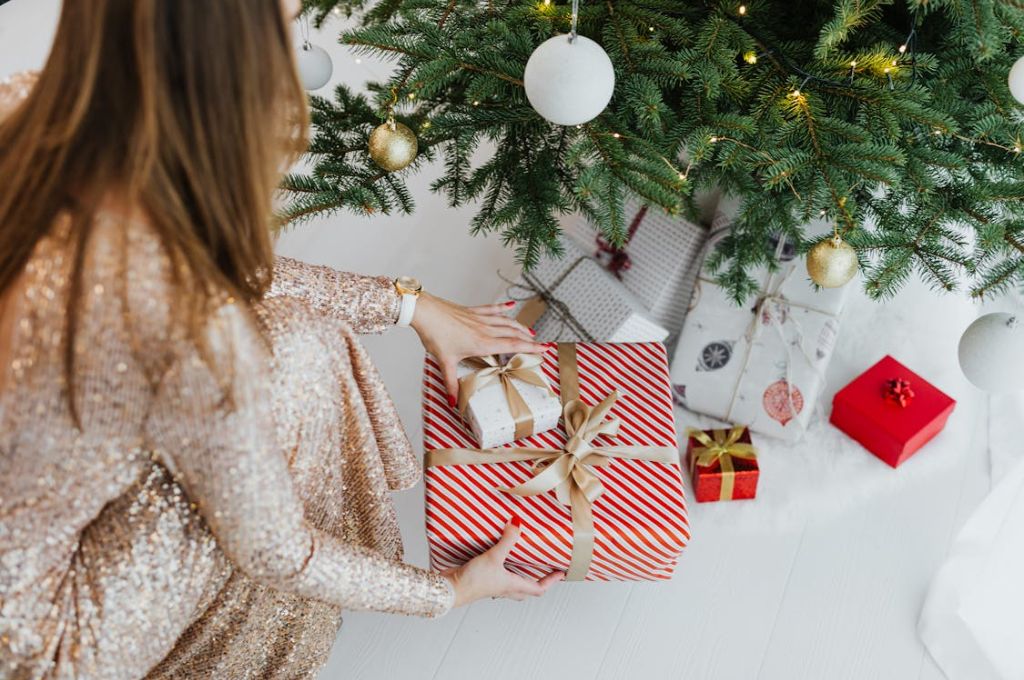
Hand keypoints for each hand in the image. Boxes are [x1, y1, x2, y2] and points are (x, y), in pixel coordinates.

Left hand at [411, 293, 543, 405]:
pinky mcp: (472, 311)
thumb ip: (451, 383)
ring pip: (506, 321)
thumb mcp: (444, 362)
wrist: (425, 312)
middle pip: (513, 333)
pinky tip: (511, 306)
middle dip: (529, 339)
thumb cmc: (435, 334)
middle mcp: (485, 329)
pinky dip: (503, 308)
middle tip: (540, 344)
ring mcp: (479, 318)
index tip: (544, 349)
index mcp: (482, 343)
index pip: (512, 346)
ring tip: (530, 331)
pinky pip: (492, 309)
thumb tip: (454, 402)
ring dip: (520, 326)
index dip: (530, 348)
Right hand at [442, 519, 564, 606]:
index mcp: (513, 586)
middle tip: (545, 570)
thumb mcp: (493, 558)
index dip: (551, 581)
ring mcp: (494, 586)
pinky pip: (498, 577)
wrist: (450, 590)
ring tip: (524, 562)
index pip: (538, 588)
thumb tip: (517, 524)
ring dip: (521, 576)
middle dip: (538, 581)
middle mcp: (505, 588)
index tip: (560, 573)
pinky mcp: (483, 581)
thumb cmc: (473, 581)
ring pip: (513, 585)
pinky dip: (503, 570)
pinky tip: (498, 558)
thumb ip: (506, 541)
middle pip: (527, 589)